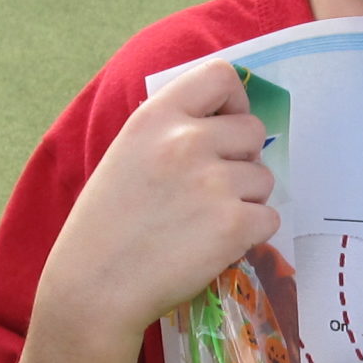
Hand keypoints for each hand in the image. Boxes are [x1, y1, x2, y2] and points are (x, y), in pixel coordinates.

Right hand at [34, 60, 278, 347]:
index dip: (234, 102)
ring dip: (245, 200)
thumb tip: (227, 126)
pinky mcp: (233, 225)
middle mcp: (187, 141)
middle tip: (213, 190)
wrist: (94, 287)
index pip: (222, 76)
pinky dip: (249, 235)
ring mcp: (213, 182)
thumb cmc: (106, 225)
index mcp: (156, 117)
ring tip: (204, 223)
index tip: (225, 127)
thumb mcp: (127, 155)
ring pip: (264, 179)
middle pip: (253, 130)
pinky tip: (213, 245)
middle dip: (243, 159)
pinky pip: (268, 218)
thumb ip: (171, 132)